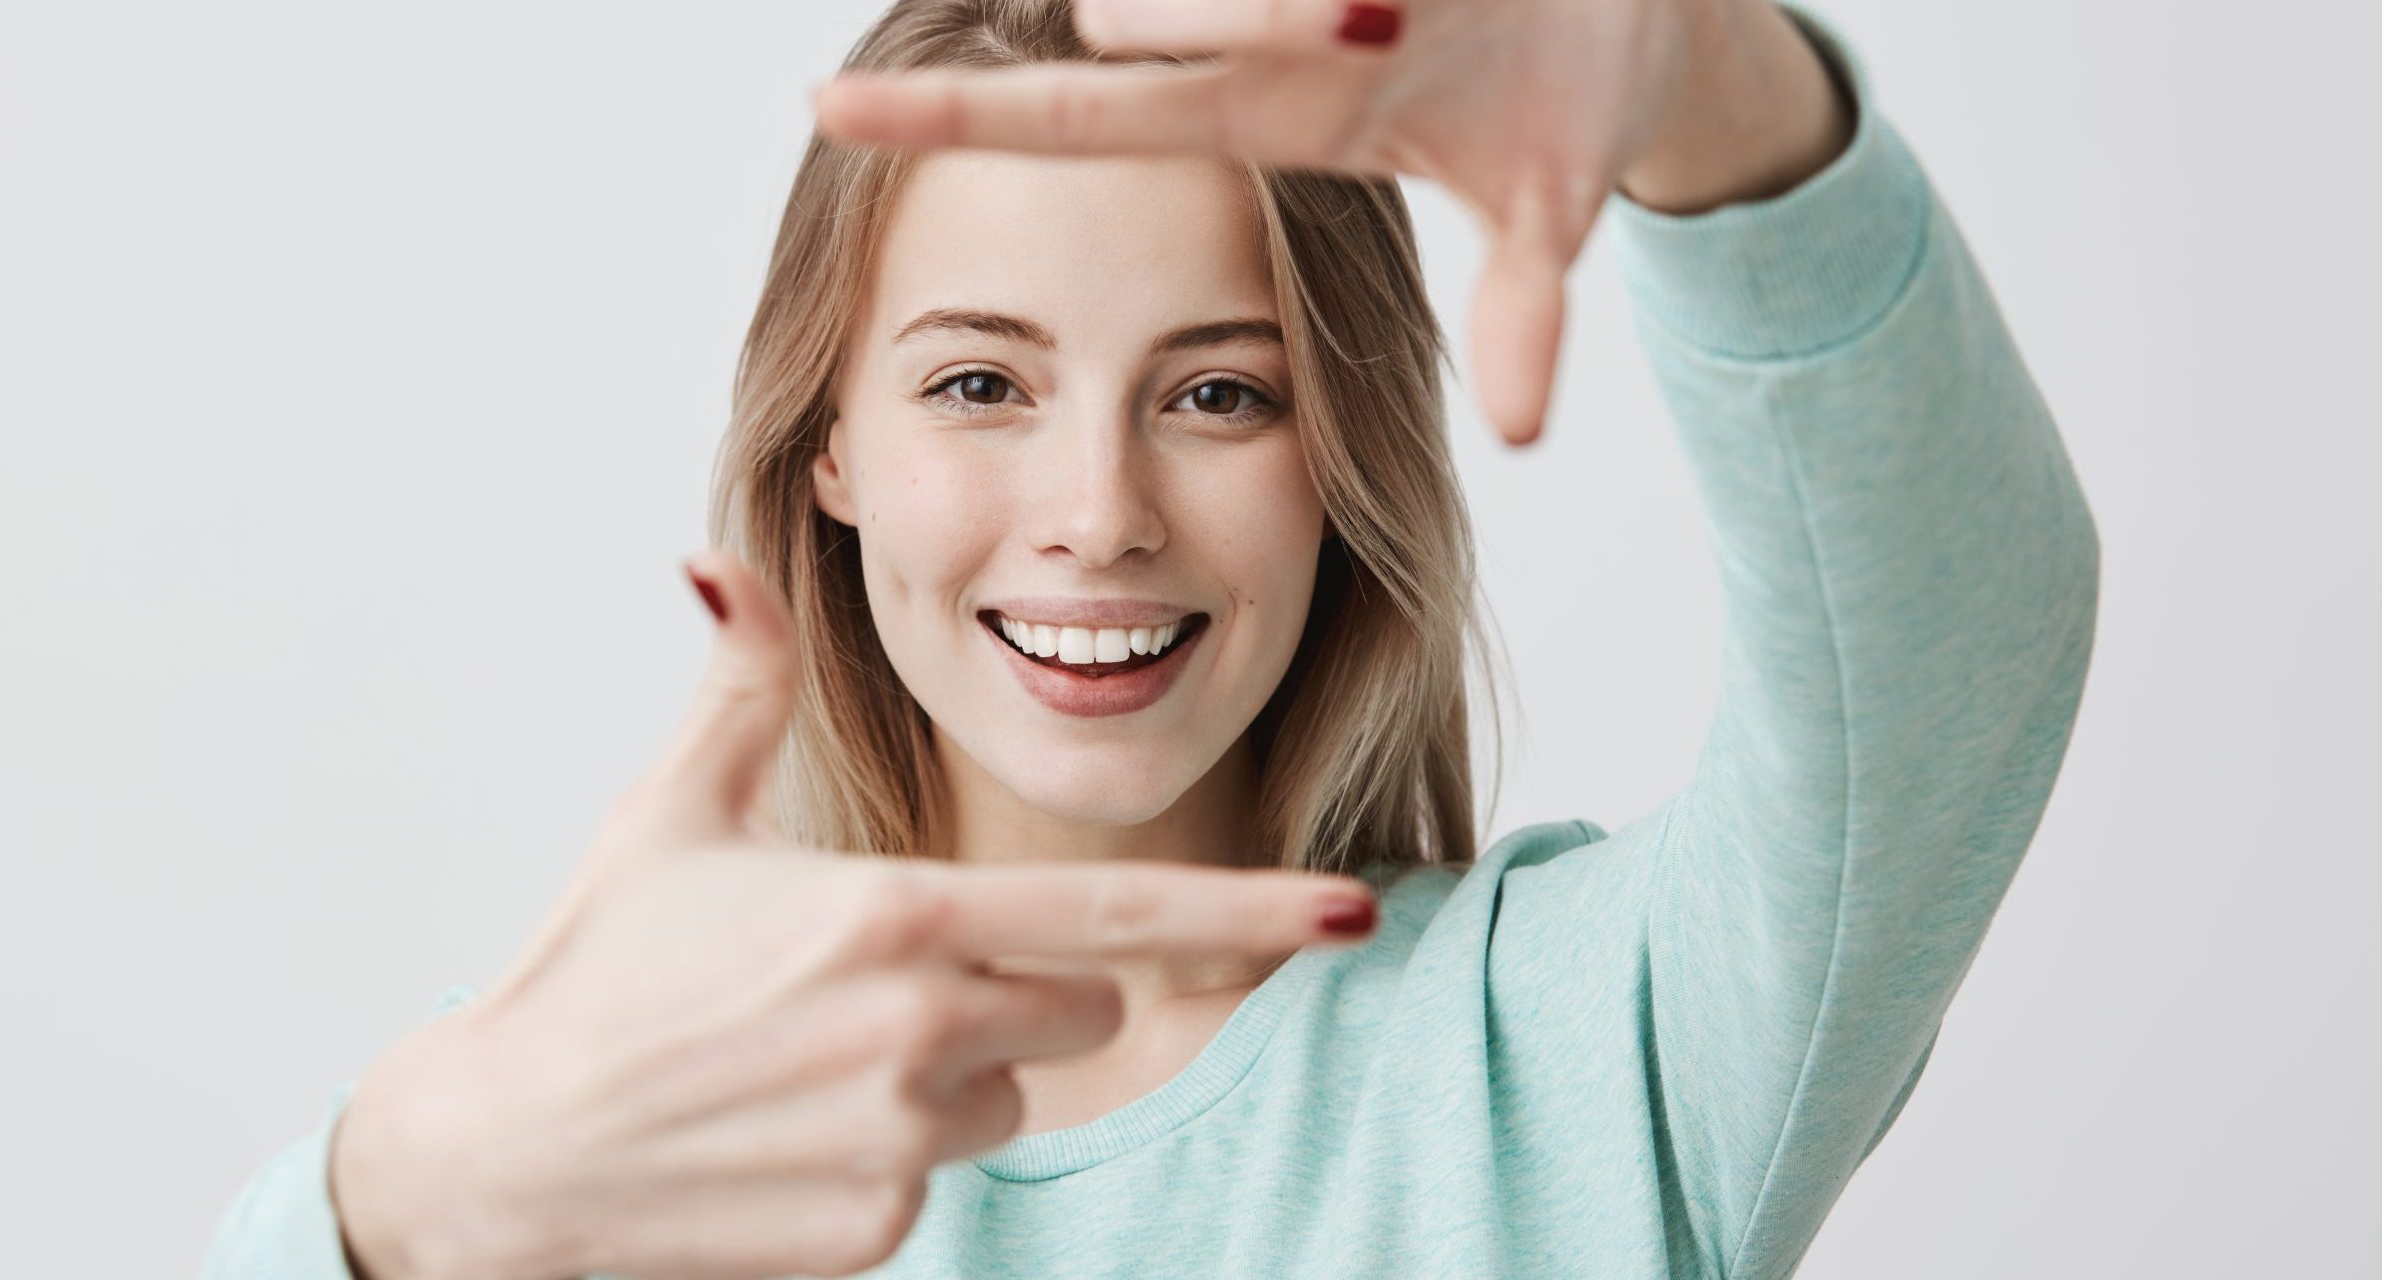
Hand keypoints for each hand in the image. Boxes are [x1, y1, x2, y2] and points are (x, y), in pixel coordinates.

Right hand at [326, 547, 1381, 1279]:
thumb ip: (740, 681)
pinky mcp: (879, 1223)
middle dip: (1022, 985)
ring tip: (814, 1054)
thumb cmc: (593, 969)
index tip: (1351, 909)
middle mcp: (918, 1029)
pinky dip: (891, 1150)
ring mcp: (902, 1139)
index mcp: (896, 914)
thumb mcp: (671, 809)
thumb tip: (719, 558)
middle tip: (885, 972)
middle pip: (1082, 1004)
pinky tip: (788, 1128)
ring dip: (953, 1069)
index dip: (1249, 912)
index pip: (1119, 914)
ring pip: (1014, 1090)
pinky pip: (943, 1172)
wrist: (505, 1148)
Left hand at [809, 0, 1758, 447]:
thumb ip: (1531, 308)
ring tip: (1388, 11)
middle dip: (1228, 16)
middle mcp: (1260, 30)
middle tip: (1364, 27)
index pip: (1081, 116)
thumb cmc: (1573, 102)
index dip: (956, 126)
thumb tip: (1534, 432)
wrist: (1652, 2)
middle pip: (1148, 17)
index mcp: (1270, 112)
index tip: (825, 110)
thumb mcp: (1554, 210)